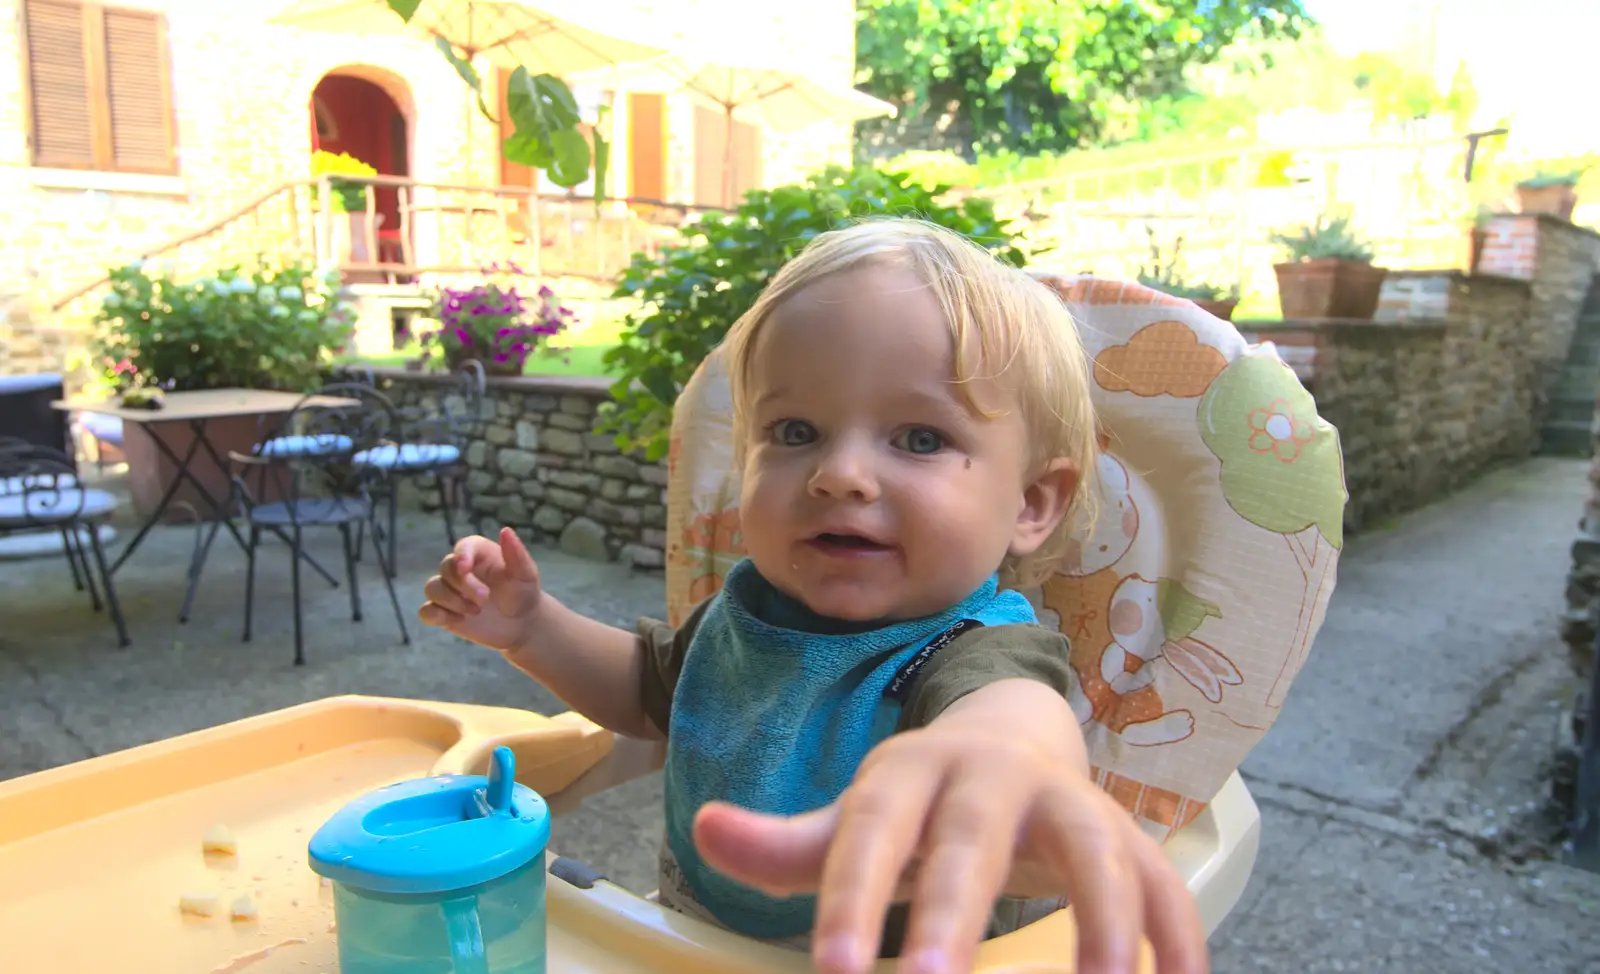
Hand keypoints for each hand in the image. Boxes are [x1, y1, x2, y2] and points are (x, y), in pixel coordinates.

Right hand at [418, 526, 544, 654]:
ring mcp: (450, 590)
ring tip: (476, 611)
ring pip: (432, 588)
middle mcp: (460, 568)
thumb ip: (516, 553)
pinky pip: (426, 611)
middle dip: (463, 584)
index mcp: (479, 553)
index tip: (465, 568)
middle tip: (485, 598)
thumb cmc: (523, 592)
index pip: (463, 547)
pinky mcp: (443, 612)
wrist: (521, 623)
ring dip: (452, 601)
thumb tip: (505, 530)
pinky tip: (459, 620)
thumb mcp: (526, 574)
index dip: (461, 556)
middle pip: (446, 568)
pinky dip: (437, 616)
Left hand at [692, 720, 1206, 973]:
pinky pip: (1163, 887)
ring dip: (1100, 924)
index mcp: (912, 773)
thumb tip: (704, 829)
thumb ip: (789, 843)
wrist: (1013, 739)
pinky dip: (1177, 940)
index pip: (870, 829)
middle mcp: (992, 781)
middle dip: (951, 916)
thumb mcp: (856, 814)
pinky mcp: (1128, 835)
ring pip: (1096, 853)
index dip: (846, 897)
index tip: (827, 971)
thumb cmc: (920, 802)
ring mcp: (1069, 804)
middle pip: (972, 843)